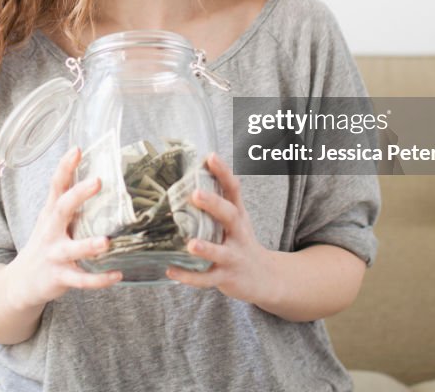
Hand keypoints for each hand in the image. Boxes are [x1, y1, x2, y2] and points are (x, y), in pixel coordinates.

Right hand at [4, 145, 121, 311]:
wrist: (21, 282)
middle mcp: (50, 231)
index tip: (77, 149)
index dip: (65, 167)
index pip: (56, 185)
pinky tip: (117, 274)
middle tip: (97, 181)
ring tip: (107, 242)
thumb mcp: (52, 220)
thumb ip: (70, 202)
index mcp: (51, 213)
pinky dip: (99, 279)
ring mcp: (54, 255)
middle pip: (61, 209)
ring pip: (71, 249)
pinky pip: (80, 280)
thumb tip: (99, 175)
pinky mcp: (59, 277)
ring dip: (89, 245)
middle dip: (78, 195)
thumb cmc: (46, 244)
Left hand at [165, 152, 272, 302]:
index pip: (233, 189)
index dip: (223, 172)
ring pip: (220, 252)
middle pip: (230, 216)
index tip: (210, 157)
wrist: (263, 277)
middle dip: (214, 205)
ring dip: (206, 248)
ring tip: (190, 243)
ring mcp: (233, 257)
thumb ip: (219, 198)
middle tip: (196, 194)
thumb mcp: (236, 218)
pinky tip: (171, 271)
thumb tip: (196, 168)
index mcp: (238, 215)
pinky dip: (189, 277)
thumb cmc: (240, 241)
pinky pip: (207, 279)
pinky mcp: (226, 278)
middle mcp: (238, 233)